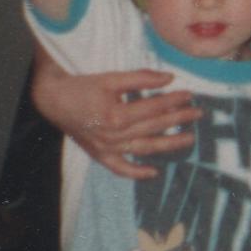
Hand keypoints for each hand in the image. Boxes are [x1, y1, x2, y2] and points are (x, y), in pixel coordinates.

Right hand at [32, 61, 197, 178]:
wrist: (53, 101)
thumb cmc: (83, 87)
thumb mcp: (111, 78)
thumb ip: (141, 78)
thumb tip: (169, 78)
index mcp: (116, 115)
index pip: (153, 108)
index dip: (174, 100)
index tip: (190, 95)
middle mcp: (113, 136)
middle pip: (153, 127)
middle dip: (178, 119)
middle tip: (198, 113)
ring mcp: (107, 149)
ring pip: (144, 148)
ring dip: (168, 144)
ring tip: (189, 139)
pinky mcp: (100, 156)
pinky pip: (121, 169)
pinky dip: (137, 173)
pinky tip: (154, 172)